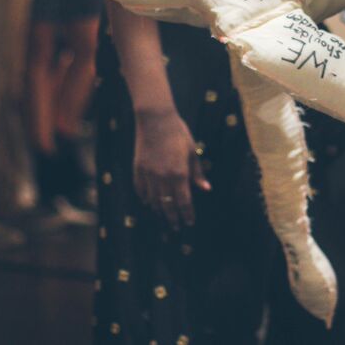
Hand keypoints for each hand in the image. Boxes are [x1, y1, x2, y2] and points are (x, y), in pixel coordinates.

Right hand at [133, 108, 210, 228]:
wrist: (155, 118)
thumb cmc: (177, 132)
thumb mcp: (192, 151)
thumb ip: (197, 172)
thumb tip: (206, 189)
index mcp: (179, 173)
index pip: (184, 201)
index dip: (187, 214)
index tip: (189, 222)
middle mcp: (163, 177)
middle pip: (167, 205)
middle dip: (173, 218)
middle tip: (176, 227)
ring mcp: (148, 174)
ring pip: (153, 200)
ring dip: (159, 210)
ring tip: (163, 217)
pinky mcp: (138, 168)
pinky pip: (140, 189)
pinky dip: (144, 198)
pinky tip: (148, 202)